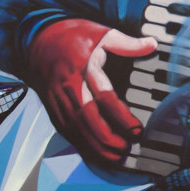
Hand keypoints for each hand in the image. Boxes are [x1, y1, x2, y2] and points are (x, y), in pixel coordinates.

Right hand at [28, 18, 156, 166]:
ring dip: (95, 146)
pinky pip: (66, 130)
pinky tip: (97, 154)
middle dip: (107, 138)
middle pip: (87, 118)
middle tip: (127, 148)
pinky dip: (82, 145)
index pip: (103, 96)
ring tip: (116, 157)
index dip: (120, 116)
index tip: (137, 130)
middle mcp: (68, 86)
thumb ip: (127, 43)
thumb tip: (152, 44)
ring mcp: (57, 99)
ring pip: (75, 128)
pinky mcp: (52, 107)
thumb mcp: (101, 33)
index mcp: (83, 67)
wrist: (37, 39)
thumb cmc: (72, 36)